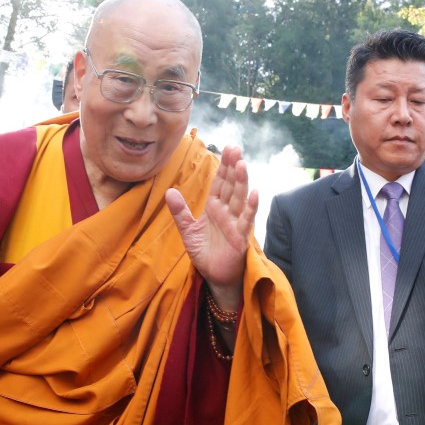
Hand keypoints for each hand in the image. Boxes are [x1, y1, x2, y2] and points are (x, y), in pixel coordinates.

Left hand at [165, 145, 257, 307]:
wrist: (214, 276)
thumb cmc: (205, 252)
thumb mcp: (187, 231)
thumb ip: (180, 211)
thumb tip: (169, 191)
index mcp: (215, 207)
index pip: (220, 182)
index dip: (223, 166)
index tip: (227, 148)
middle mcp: (227, 212)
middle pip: (231, 185)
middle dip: (233, 167)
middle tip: (235, 148)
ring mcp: (235, 223)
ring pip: (239, 198)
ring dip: (241, 182)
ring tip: (241, 164)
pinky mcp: (240, 237)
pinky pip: (246, 220)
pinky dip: (251, 207)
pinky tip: (255, 193)